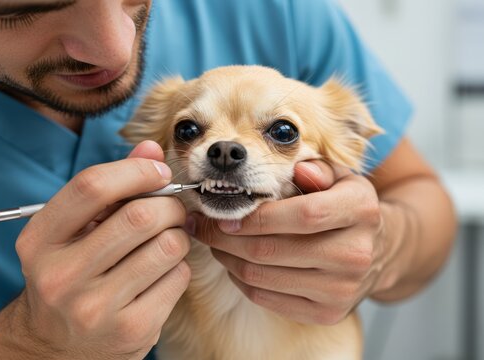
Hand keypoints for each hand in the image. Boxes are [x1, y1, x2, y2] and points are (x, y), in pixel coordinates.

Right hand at [12, 141, 190, 358]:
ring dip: (178, 234)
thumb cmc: (72, 273)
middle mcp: (61, 277)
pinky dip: (180, 265)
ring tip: (167, 238)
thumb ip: (111, 186)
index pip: (92, 187)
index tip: (159, 172)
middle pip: (140, 216)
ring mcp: (96, 308)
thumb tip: (152, 149)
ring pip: (168, 246)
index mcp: (40, 241)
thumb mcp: (75, 230)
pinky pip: (179, 276)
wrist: (59, 344)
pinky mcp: (133, 330)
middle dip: (170, 204)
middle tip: (172, 208)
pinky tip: (163, 270)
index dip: (136, 170)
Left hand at [190, 160, 385, 324]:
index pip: (303, 215)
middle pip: (274, 250)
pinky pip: (267, 299)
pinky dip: (241, 280)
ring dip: (227, 259)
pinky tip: (234, 263)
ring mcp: (343, 289)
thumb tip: (299, 169)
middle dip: (226, 238)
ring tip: (214, 242)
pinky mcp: (327, 314)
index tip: (224, 214)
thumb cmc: (346, 207)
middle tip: (201, 226)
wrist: (378, 251)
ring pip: (263, 277)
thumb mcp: (341, 178)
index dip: (257, 217)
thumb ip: (319, 169)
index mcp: (361, 210)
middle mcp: (356, 254)